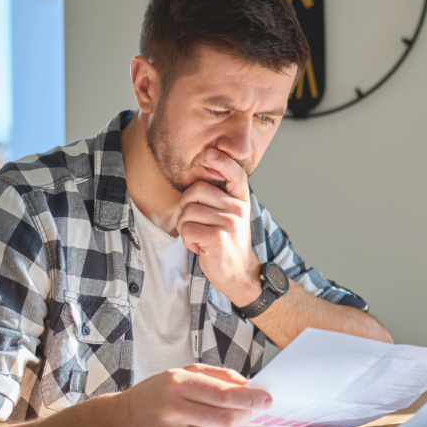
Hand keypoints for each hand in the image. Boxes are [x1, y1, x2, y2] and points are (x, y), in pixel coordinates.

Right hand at [114, 364, 271, 426]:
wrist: (121, 419)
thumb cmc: (156, 393)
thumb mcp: (182, 372)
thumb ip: (217, 375)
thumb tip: (247, 383)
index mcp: (177, 384)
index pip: (223, 394)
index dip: (249, 397)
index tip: (266, 398)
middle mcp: (172, 409)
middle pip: (225, 416)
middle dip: (245, 412)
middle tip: (251, 408)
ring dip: (232, 426)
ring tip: (230, 417)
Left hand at [175, 149, 261, 306]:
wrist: (239, 273)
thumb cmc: (228, 242)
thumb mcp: (231, 216)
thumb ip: (220, 197)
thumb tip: (204, 173)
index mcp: (240, 200)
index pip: (235, 174)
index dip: (223, 161)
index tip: (211, 153)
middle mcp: (237, 209)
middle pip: (195, 191)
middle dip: (186, 207)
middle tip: (196, 223)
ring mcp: (229, 223)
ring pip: (187, 212)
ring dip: (186, 228)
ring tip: (200, 237)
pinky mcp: (217, 238)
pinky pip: (186, 229)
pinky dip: (187, 240)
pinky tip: (200, 247)